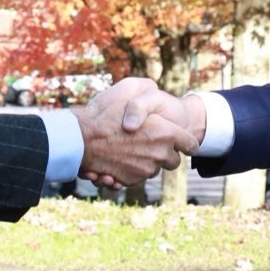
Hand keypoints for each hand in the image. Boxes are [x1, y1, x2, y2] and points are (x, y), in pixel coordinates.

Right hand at [74, 79, 199, 185]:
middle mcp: (159, 154)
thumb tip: (160, 100)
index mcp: (166, 133)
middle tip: (152, 143)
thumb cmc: (104, 113)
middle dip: (166, 153)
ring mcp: (145, 170)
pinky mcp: (130, 181)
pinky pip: (137, 177)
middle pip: (173, 161)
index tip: (185, 143)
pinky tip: (119, 158)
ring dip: (147, 161)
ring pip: (154, 169)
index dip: (188, 142)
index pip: (190, 144)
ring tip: (131, 149)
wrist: (80, 139)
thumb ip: (150, 94)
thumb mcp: (130, 89)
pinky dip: (131, 170)